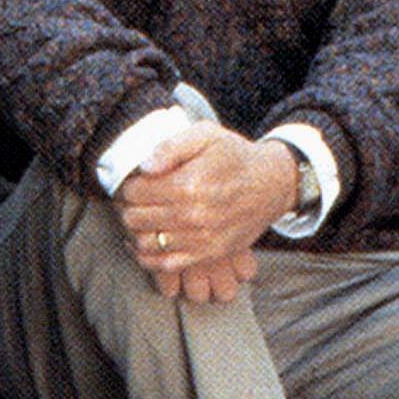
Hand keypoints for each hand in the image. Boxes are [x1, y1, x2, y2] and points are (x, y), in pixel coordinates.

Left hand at [113, 123, 298, 301]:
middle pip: (136, 218)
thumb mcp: (205, 134)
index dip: (126, 187)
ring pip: (146, 243)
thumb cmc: (234, 156)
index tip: (131, 183)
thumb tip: (144, 166)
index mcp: (190, 184)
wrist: (271, 184)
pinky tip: (146, 240)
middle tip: (131, 200)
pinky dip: (148, 255)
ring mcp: (202, 238)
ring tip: (139, 218)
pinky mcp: (209, 253)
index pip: (135, 192)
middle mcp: (195, 215)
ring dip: (135, 231)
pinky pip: (165, 264)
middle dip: (127, 207)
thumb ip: (170, 146)